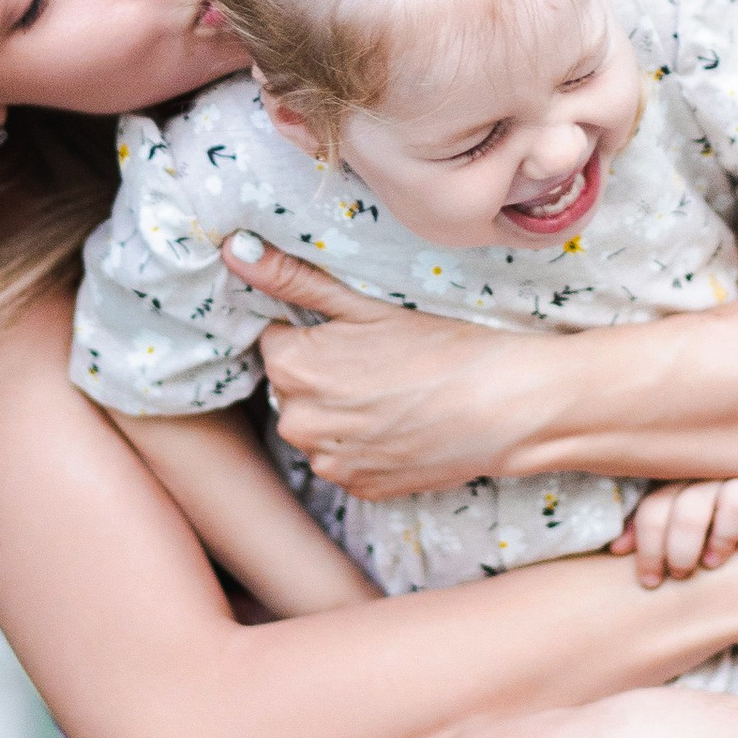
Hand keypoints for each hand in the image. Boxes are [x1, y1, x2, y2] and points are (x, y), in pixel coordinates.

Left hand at [229, 238, 529, 496]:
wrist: (502, 406)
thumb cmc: (438, 345)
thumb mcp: (363, 303)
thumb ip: (293, 279)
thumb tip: (234, 249)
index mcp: (291, 368)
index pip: (276, 342)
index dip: (316, 334)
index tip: (356, 334)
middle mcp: (297, 423)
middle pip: (294, 388)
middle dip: (324, 375)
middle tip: (380, 362)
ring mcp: (328, 462)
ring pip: (318, 427)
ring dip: (341, 414)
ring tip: (395, 394)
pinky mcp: (358, 488)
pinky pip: (344, 460)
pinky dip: (365, 446)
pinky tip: (402, 426)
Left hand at [611, 477, 737, 585]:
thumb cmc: (694, 520)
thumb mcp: (665, 520)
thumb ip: (644, 529)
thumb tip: (616, 549)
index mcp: (675, 478)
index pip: (655, 507)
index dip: (648, 547)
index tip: (651, 581)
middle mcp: (709, 473)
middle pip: (691, 506)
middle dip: (682, 546)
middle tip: (681, 572)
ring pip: (737, 498)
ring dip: (724, 534)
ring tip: (714, 561)